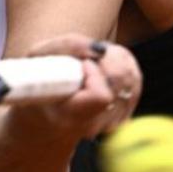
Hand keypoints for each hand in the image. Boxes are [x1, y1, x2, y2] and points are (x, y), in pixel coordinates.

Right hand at [9, 33, 142, 142]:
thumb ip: (69, 46)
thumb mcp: (39, 57)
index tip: (81, 64)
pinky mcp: (122, 116)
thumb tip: (100, 48)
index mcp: (67, 116)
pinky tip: (104, 68)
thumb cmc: (38, 81)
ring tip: (93, 61)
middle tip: (88, 58)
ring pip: (131, 78)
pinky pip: (135, 82)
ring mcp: (109, 123)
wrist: (42, 113)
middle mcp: (91, 125)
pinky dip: (124, 66)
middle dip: (108, 58)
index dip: (95, 73)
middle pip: (122, 81)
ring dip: (117, 59)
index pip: (101, 96)